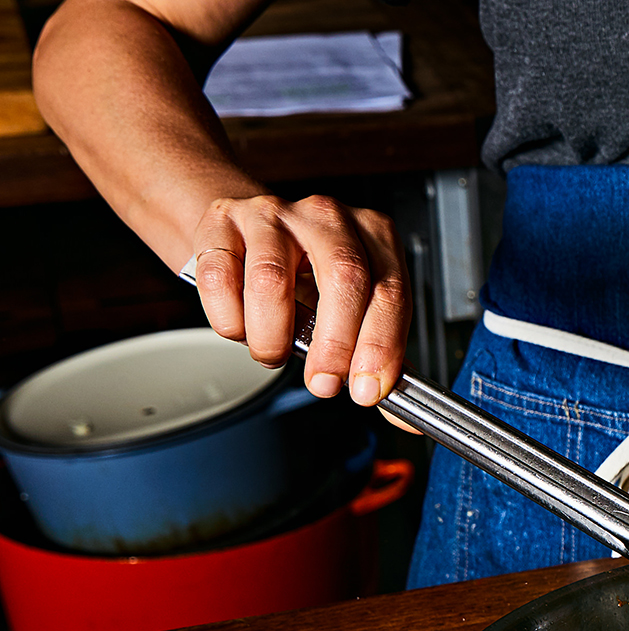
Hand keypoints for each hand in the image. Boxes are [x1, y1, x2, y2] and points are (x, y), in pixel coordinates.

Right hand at [191, 194, 410, 406]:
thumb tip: (406, 417)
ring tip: (273, 353)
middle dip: (335, 344)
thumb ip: (378, 359)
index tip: (367, 389)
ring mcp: (273, 213)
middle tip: (323, 383)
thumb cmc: (310, 277)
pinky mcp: (222, 221)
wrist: (250, 235)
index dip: (381, 346)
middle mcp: (329, 217)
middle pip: (344, 277)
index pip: (390, 291)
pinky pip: (220, 278)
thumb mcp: (357, 311)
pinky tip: (242, 328)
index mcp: (376, 235)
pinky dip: (229, 318)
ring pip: (272, 280)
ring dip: (271, 336)